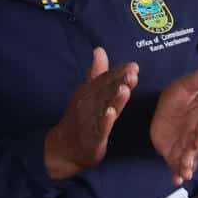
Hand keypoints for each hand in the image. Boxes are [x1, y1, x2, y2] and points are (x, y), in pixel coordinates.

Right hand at [44, 47, 136, 178]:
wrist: (64, 147)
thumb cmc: (80, 117)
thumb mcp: (87, 92)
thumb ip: (96, 73)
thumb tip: (100, 50)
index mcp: (90, 93)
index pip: (105, 80)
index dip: (119, 72)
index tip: (133, 65)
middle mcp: (89, 105)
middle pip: (106, 91)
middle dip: (119, 81)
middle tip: (133, 72)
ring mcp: (90, 121)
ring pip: (104, 108)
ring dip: (114, 98)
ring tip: (125, 89)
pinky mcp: (93, 138)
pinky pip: (99, 129)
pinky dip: (104, 121)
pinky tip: (110, 114)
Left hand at [150, 61, 197, 184]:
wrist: (166, 107)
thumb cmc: (181, 95)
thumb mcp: (187, 84)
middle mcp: (196, 137)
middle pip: (197, 149)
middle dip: (194, 157)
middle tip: (188, 164)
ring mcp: (185, 148)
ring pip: (189, 160)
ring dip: (187, 168)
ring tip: (183, 174)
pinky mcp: (174, 154)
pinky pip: (177, 166)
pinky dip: (177, 174)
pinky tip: (175, 180)